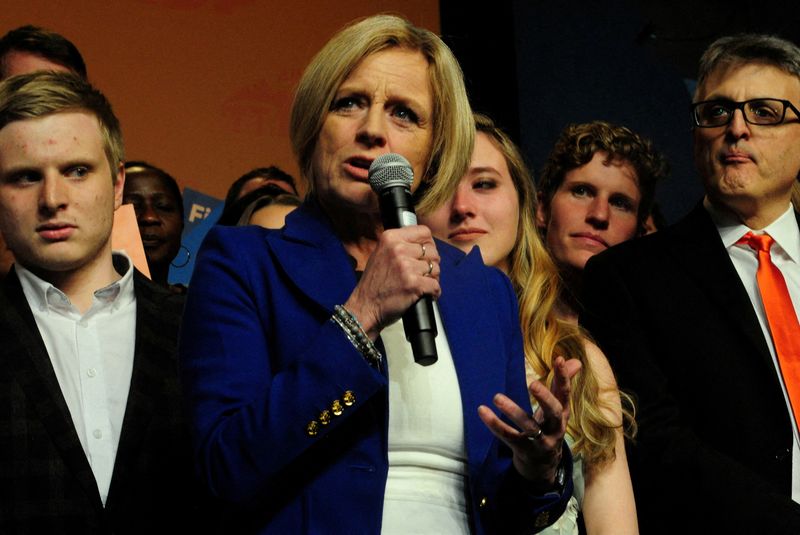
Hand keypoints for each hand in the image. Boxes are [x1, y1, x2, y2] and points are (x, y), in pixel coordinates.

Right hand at [344, 226, 440, 338]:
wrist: (365, 307)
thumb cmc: (374, 284)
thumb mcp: (380, 253)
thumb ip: (399, 245)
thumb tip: (423, 243)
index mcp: (390, 238)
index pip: (424, 232)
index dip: (428, 244)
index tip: (426, 254)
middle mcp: (398, 249)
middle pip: (432, 251)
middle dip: (431, 263)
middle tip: (423, 274)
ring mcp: (406, 267)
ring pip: (436, 268)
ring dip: (432, 279)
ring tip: (421, 285)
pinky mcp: (414, 284)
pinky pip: (435, 285)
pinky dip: (434, 293)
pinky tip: (426, 295)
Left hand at [478, 356, 581, 485]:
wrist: (543, 466)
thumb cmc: (547, 428)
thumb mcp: (556, 409)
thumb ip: (561, 385)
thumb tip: (576, 361)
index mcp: (562, 414)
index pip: (565, 393)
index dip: (563, 377)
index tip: (559, 359)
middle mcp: (554, 428)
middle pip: (553, 412)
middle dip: (544, 397)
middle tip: (531, 383)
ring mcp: (540, 442)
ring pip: (528, 426)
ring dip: (512, 411)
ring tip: (496, 397)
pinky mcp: (523, 450)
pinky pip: (508, 436)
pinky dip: (494, 424)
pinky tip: (482, 411)